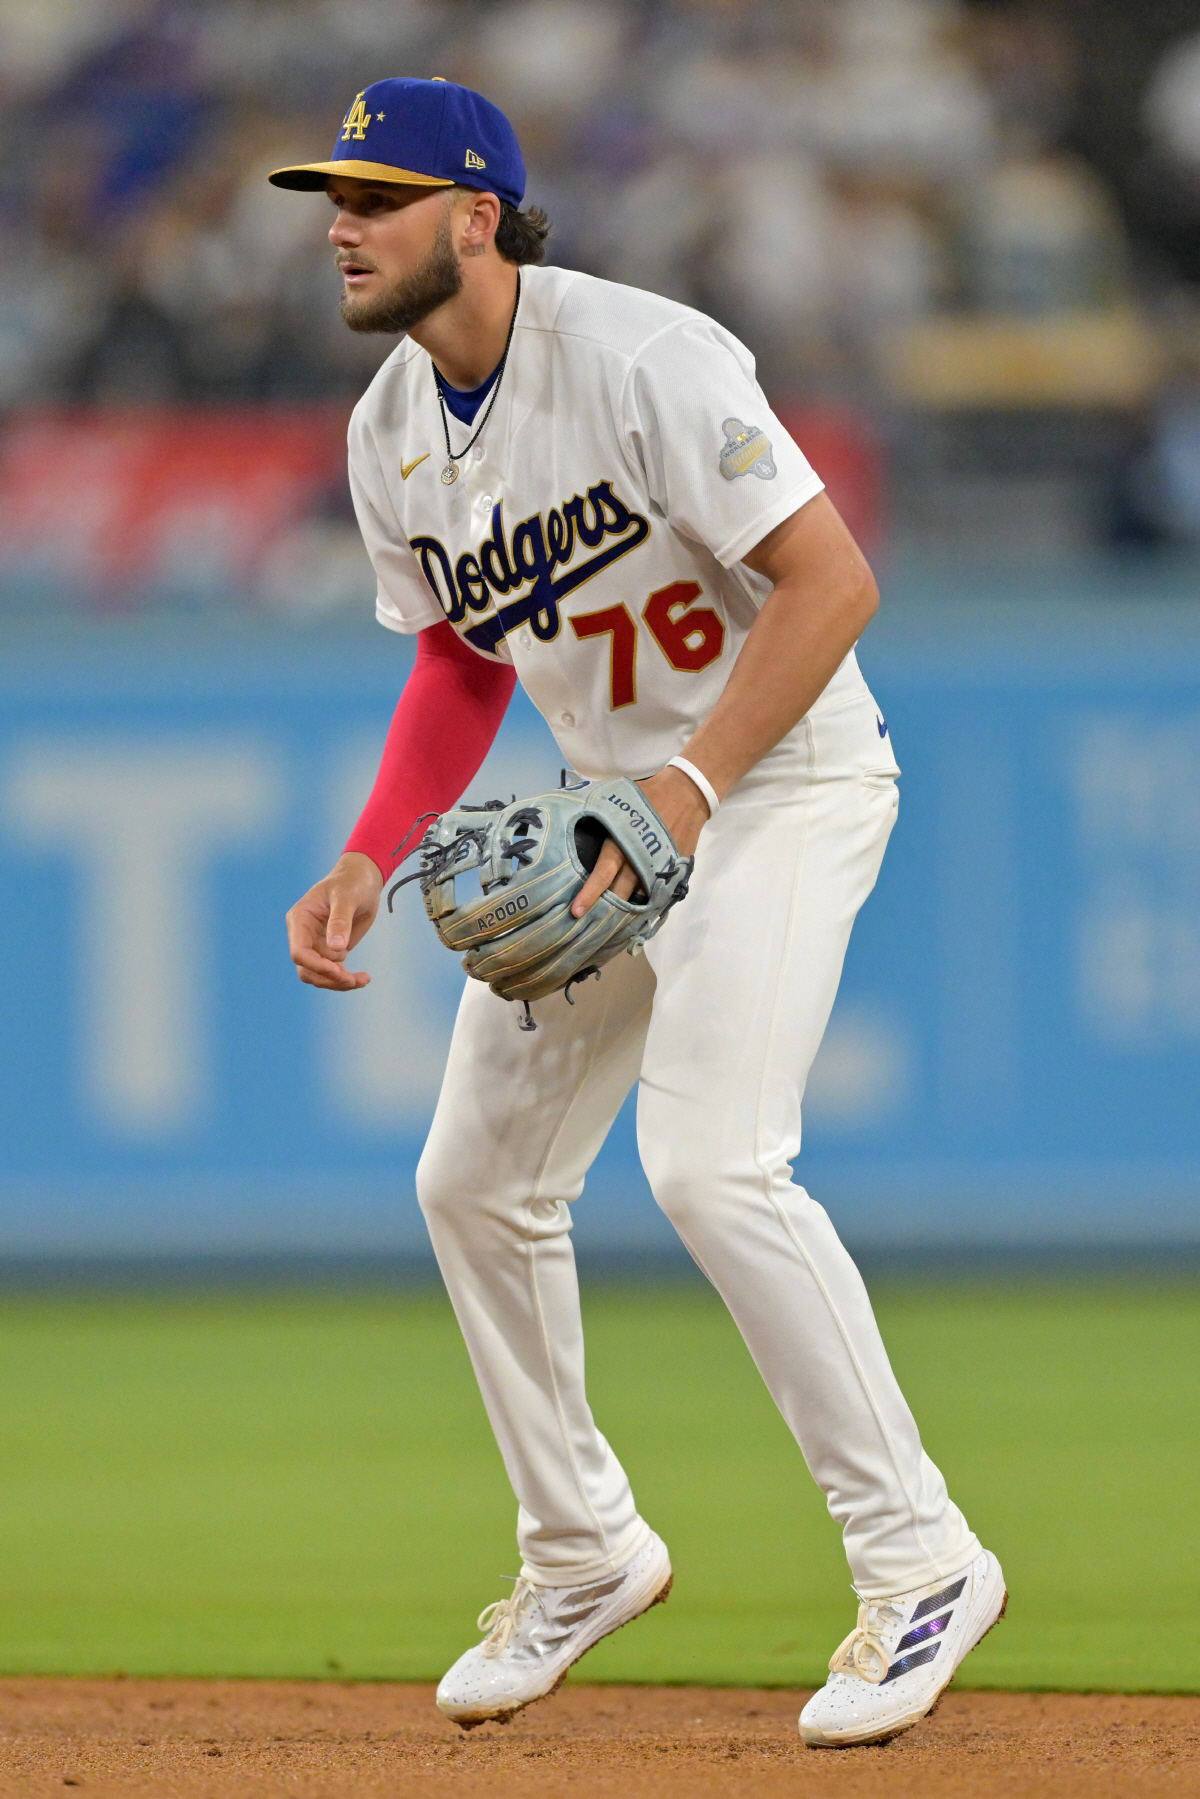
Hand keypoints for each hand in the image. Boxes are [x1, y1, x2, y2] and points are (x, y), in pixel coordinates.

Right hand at [286, 851, 383, 989]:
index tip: (337, 970)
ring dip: (339, 982)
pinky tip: (363, 979)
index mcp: (300, 920)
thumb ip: (340, 921)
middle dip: (328, 978)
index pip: (299, 952)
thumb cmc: (351, 882)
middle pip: (307, 969)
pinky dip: (347, 979)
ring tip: (362, 980)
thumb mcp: (346, 896)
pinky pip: (334, 972)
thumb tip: (336, 948)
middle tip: (351, 980)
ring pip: (320, 975)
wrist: (363, 880)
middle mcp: (305, 935)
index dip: (315, 965)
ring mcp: (318, 945)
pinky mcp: (333, 950)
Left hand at [570, 766, 710, 917]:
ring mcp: (660, 866)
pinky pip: (658, 894)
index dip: (590, 892)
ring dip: (625, 911)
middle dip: (606, 911)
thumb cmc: (648, 795)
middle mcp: (641, 857)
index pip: (604, 871)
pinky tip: (635, 914)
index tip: (577, 911)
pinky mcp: (675, 870)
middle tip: (589, 927)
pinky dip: (646, 904)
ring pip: (640, 898)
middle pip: (622, 892)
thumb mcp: (618, 799)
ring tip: (609, 926)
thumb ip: (599, 814)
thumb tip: (568, 816)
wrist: (687, 793)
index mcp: (624, 840)